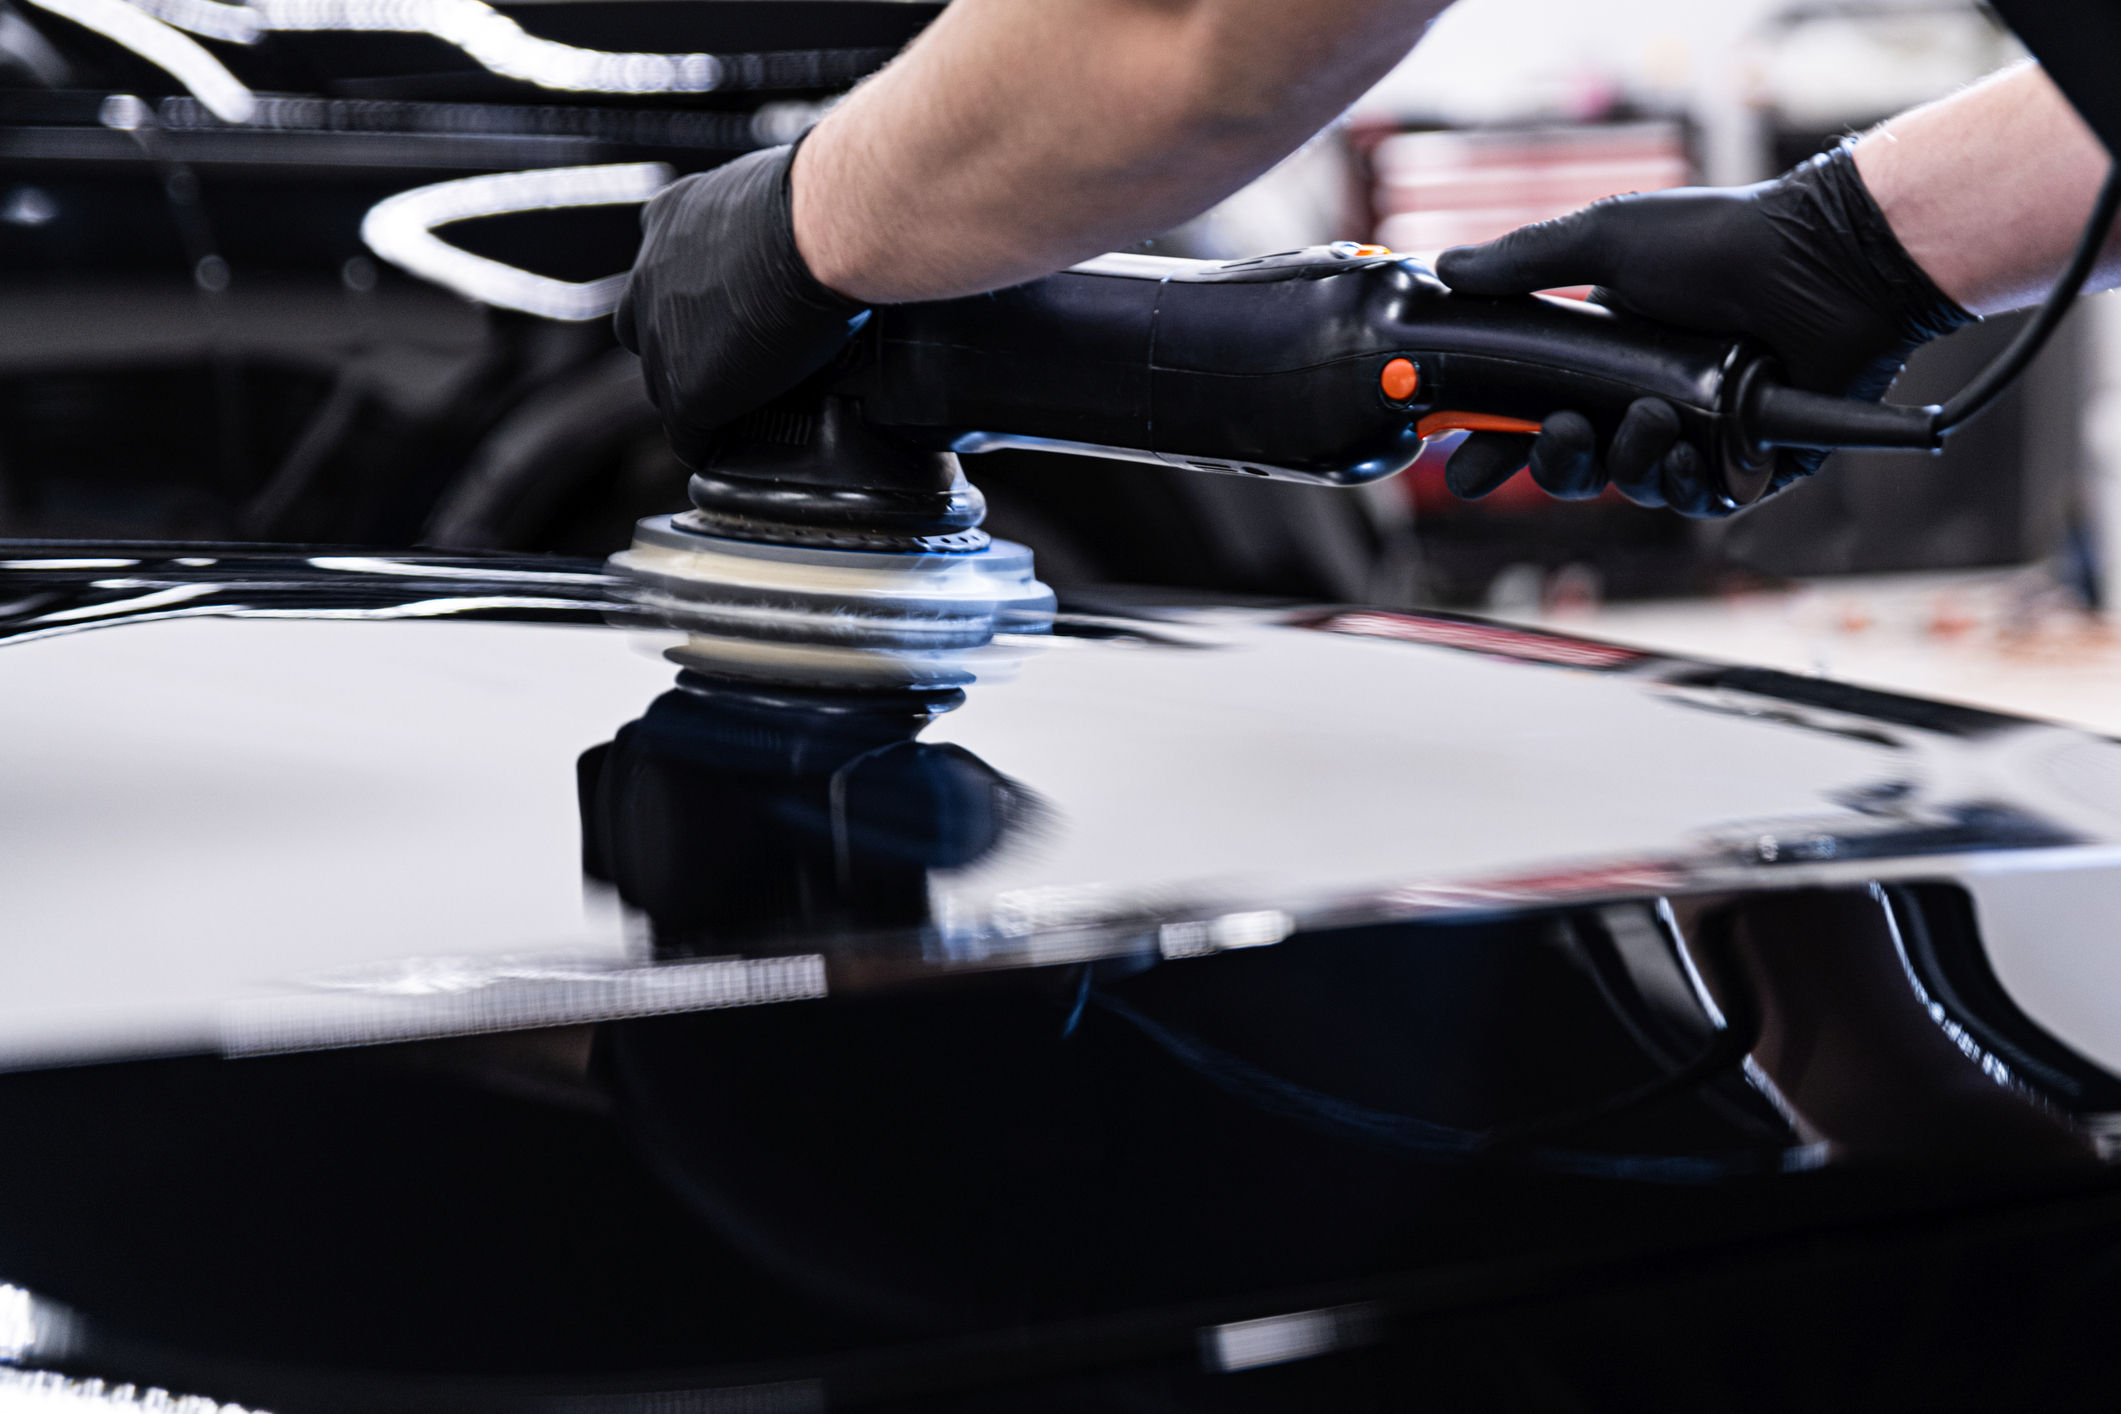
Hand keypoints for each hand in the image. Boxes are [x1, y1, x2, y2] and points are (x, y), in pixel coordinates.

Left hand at [615, 145, 870, 468]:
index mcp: (670, 218)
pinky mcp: (689, 389)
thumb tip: (824, 217)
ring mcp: (663, 336)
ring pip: (663, 382)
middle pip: (649, 328)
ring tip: (735, 407)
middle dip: (684, 345)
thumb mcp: (780, 190)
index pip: (664, 270)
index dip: (698, 297)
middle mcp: (650, 274)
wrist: (820, 231)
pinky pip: (689, 433)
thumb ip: (775, 215)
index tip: (733, 309)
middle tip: (734, 357)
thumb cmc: (820, 199)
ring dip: (696, 393)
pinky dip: (710, 442)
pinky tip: (732, 449)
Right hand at [1433, 145, 1973, 515]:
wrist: (1826, 261)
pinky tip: (1684, 452)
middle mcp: (1646, 401)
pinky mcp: (1750, 462)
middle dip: (1554, 465)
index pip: (1531, 417)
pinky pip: (1696, 500)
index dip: (1494, 447)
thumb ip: (1524, 261)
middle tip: (1561, 432)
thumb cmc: (1726, 241)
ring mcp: (1697, 435)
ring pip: (1631, 487)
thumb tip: (1448, 270)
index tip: (1465, 464)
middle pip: (1573, 468)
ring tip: (1652, 418)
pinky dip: (1682, 484)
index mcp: (1605, 359)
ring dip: (1626, 464)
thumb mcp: (1608, 238)